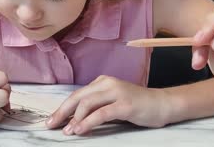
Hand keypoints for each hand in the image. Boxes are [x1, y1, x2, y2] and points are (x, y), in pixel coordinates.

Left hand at [46, 75, 169, 134]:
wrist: (163, 104)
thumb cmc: (137, 106)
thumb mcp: (113, 103)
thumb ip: (96, 107)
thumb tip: (73, 120)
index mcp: (103, 82)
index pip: (77, 95)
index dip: (62, 108)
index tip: (51, 121)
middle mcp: (108, 83)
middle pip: (77, 97)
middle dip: (61, 112)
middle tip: (50, 125)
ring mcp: (117, 92)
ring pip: (87, 103)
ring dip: (73, 118)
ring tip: (66, 131)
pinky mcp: (125, 104)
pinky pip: (101, 113)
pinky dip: (88, 122)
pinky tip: (80, 130)